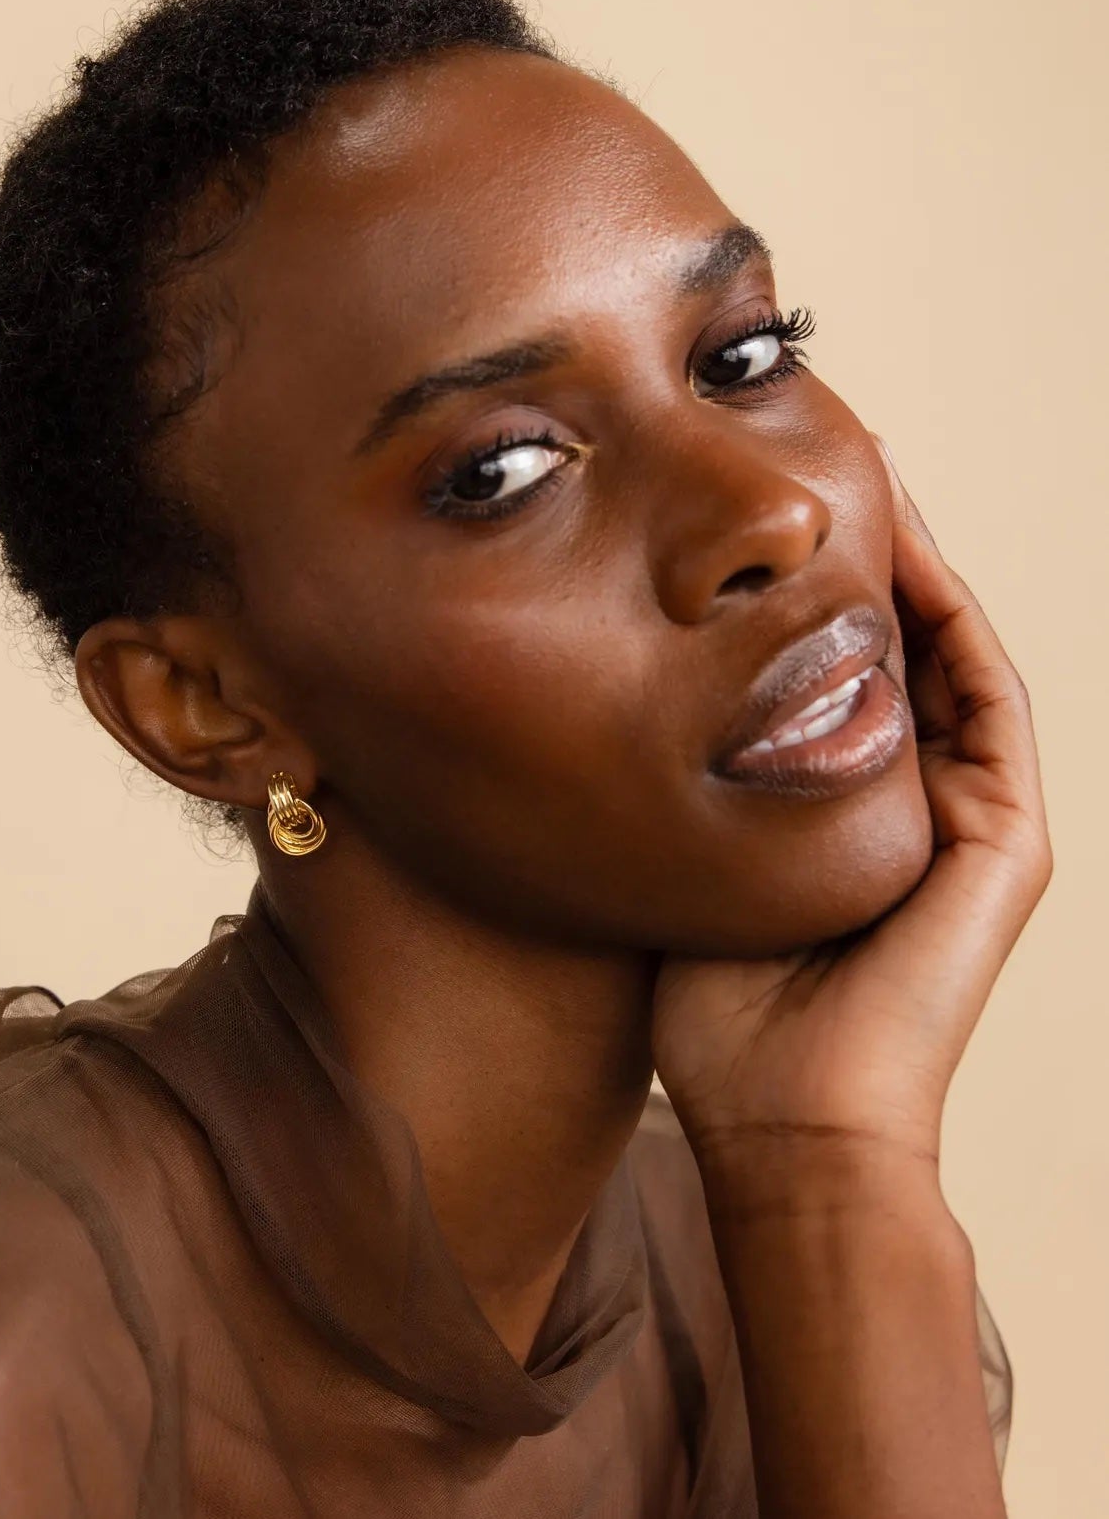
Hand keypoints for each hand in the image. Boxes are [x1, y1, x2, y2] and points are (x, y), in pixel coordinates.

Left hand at [651, 436, 1052, 1190]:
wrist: (779, 1126)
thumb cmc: (710, 1016)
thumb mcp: (678, 872)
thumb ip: (667, 794)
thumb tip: (583, 717)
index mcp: (843, 815)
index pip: (832, 677)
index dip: (800, 596)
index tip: (747, 525)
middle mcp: (914, 808)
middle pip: (894, 650)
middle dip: (857, 557)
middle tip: (809, 462)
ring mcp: (971, 823)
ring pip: (949, 657)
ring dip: (913, 564)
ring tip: (863, 475)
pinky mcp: (1007, 843)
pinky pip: (990, 705)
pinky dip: (952, 625)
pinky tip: (905, 555)